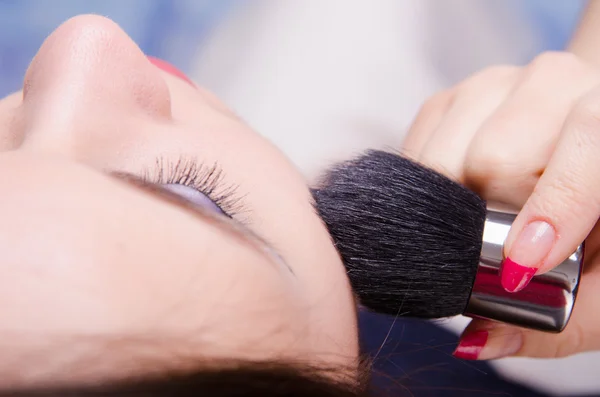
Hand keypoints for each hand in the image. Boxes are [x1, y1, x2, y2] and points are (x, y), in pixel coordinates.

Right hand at [402, 51, 599, 359]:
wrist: (581, 156)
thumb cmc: (598, 224)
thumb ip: (562, 321)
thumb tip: (478, 341)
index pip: (590, 136)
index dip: (553, 204)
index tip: (519, 268)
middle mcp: (562, 83)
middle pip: (497, 156)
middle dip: (488, 219)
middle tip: (505, 246)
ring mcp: (499, 81)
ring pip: (448, 151)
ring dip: (455, 202)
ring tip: (488, 215)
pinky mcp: (453, 94)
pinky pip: (419, 146)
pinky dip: (428, 185)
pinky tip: (460, 195)